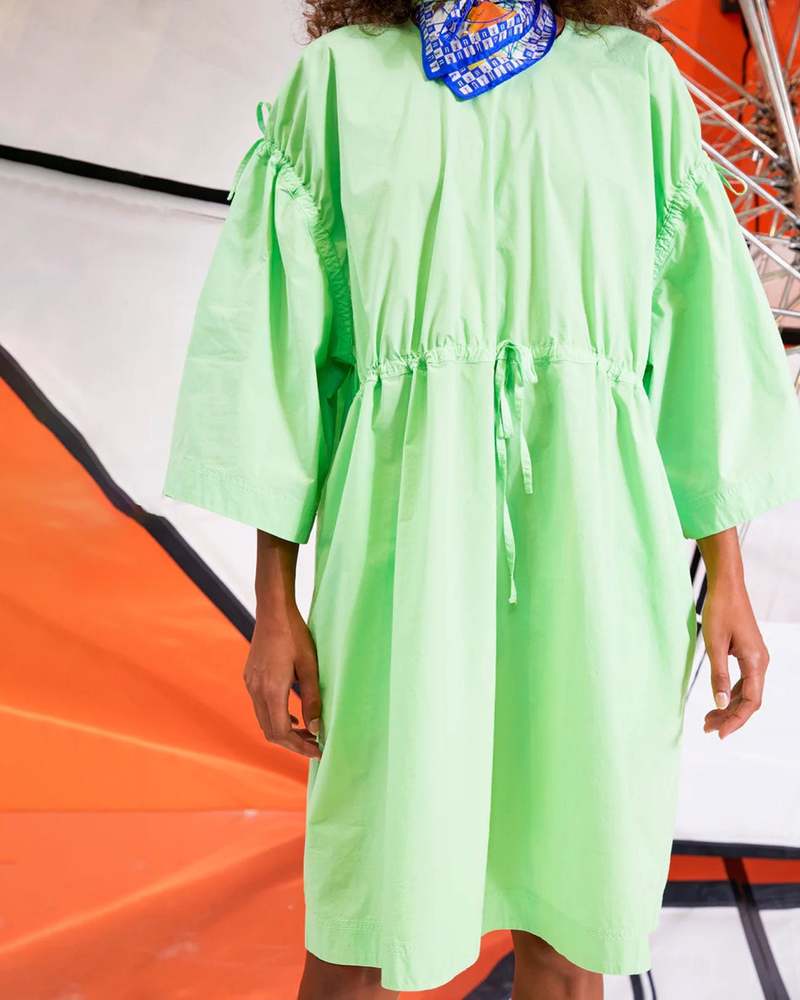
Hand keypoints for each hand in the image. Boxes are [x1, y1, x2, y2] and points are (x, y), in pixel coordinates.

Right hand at [243, 603, 322, 758]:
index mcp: (271, 689)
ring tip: (308, 732)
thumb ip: (313, 699)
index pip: (281, 732)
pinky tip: (293, 715)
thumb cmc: (295, 635)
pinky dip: (276, 717)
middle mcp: (256, 690)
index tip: (319, 750)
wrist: (273, 611)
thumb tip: (317, 728)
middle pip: (270, 732)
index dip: (300, 746)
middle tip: (316, 745)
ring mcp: (250, 683)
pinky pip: (260, 707)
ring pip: (264, 720)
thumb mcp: (310, 667)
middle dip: (293, 743)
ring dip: (284, 731)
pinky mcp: (250, 677)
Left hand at [701, 577, 768, 739]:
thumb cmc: (720, 611)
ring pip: (746, 692)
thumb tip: (720, 702)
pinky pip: (743, 681)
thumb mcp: (714, 645)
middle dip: (730, 717)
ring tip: (708, 720)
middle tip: (707, 729)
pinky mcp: (749, 654)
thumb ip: (719, 675)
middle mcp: (761, 663)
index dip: (736, 720)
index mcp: (756, 662)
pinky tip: (717, 701)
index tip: (719, 734)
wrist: (727, 587)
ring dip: (729, 707)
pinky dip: (730, 693)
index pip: (751, 701)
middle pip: (749, 700)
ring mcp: (756, 659)